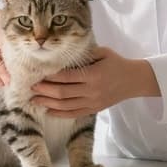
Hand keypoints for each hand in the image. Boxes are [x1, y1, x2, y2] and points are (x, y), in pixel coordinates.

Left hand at [32, 46, 152, 117]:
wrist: (134, 80)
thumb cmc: (116, 63)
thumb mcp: (102, 53)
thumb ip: (84, 54)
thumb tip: (63, 54)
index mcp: (93, 75)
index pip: (66, 77)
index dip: (50, 77)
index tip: (38, 74)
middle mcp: (92, 91)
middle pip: (62, 93)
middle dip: (44, 90)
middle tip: (31, 87)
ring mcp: (93, 102)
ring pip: (65, 106)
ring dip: (48, 103)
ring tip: (34, 100)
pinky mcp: (94, 109)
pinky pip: (74, 114)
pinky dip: (60, 113)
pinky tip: (48, 111)